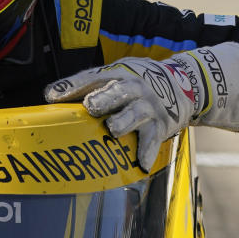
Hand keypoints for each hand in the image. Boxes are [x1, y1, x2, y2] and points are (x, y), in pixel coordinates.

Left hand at [44, 43, 238, 171]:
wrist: (187, 83)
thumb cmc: (138, 82)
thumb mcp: (118, 74)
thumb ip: (90, 86)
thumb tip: (51, 98)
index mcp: (118, 73)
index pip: (92, 78)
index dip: (72, 86)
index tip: (52, 96)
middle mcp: (135, 87)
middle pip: (118, 92)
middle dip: (104, 99)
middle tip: (90, 107)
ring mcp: (149, 107)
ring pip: (134, 115)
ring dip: (123, 122)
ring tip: (112, 130)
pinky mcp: (162, 125)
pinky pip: (153, 140)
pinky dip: (146, 152)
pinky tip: (140, 163)